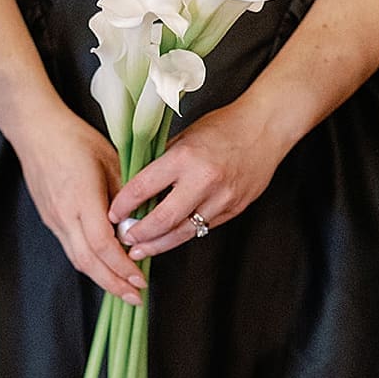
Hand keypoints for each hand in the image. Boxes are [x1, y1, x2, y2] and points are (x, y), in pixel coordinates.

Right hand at [13, 109, 144, 302]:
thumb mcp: (111, 160)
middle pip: (88, 261)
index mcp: (81, 198)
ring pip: (78, 259)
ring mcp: (54, 218)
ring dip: (102, 278)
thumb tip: (144, 222)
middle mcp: (64, 214)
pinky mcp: (50, 219)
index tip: (142, 279)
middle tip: (136, 299)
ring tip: (124, 292)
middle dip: (114, 284)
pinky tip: (106, 269)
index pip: (103, 244)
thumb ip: (127, 194)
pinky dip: (91, 264)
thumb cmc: (76, 140)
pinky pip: (72, 248)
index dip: (122, 266)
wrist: (36, 131)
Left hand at [110, 96, 287, 258]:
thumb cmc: (224, 127)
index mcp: (185, 157)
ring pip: (183, 232)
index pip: (143, 188)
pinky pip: (203, 227)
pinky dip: (183, 234)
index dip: (123, 205)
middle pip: (162, 220)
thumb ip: (163, 162)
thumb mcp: (186, 137)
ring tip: (141, 250)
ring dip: (159, 244)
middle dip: (139, 234)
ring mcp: (222, 198)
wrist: (265, 128)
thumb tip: (138, 186)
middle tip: (125, 239)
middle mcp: (203, 180)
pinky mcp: (234, 208)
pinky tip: (170, 238)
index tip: (113, 215)